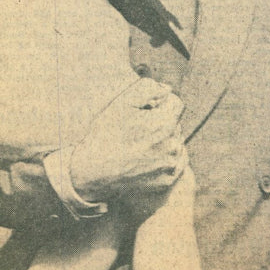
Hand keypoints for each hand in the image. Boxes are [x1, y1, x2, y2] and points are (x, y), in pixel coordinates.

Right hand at [69, 78, 185, 201]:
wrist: (93, 172)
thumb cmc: (106, 134)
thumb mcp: (122, 102)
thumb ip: (148, 88)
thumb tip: (167, 89)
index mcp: (165, 124)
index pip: (176, 103)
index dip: (159, 104)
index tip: (144, 111)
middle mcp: (173, 146)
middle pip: (175, 124)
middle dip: (161, 122)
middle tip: (137, 130)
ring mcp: (171, 166)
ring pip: (175, 143)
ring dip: (164, 140)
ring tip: (139, 146)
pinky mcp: (168, 181)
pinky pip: (174, 163)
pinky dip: (163, 159)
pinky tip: (144, 159)